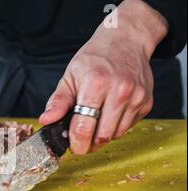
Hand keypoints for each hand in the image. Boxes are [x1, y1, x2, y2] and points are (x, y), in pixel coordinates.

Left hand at [39, 0, 167, 154]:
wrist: (126, 40)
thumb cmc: (95, 58)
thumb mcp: (70, 76)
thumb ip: (58, 101)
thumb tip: (46, 120)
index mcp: (96, 84)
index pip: (84, 127)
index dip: (76, 143)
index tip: (73, 146)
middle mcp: (120, 91)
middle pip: (102, 136)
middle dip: (89, 143)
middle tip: (81, 139)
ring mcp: (136, 97)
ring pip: (116, 135)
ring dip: (103, 136)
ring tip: (94, 122)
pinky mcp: (147, 102)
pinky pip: (128, 127)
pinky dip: (116, 127)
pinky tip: (109, 113)